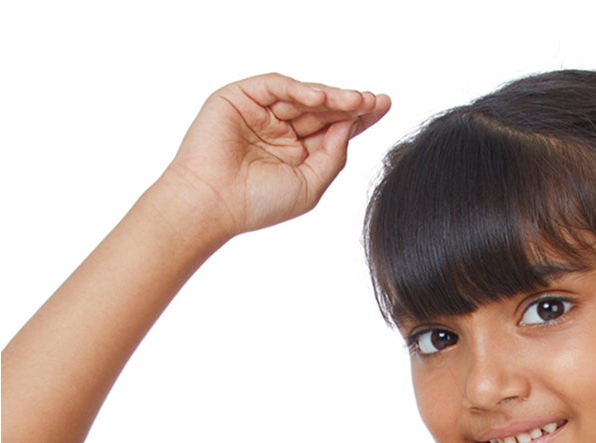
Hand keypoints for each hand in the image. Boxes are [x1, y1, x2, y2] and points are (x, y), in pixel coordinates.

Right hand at [156, 73, 391, 237]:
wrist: (213, 204)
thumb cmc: (258, 204)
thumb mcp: (310, 185)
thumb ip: (333, 157)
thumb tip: (349, 127)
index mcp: (296, 152)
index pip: (331, 128)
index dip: (357, 118)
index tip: (383, 108)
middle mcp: (280, 129)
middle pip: (322, 109)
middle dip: (351, 104)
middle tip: (376, 101)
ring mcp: (261, 112)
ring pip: (302, 96)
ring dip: (332, 97)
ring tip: (357, 101)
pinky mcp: (241, 97)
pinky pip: (275, 86)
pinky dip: (298, 89)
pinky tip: (321, 98)